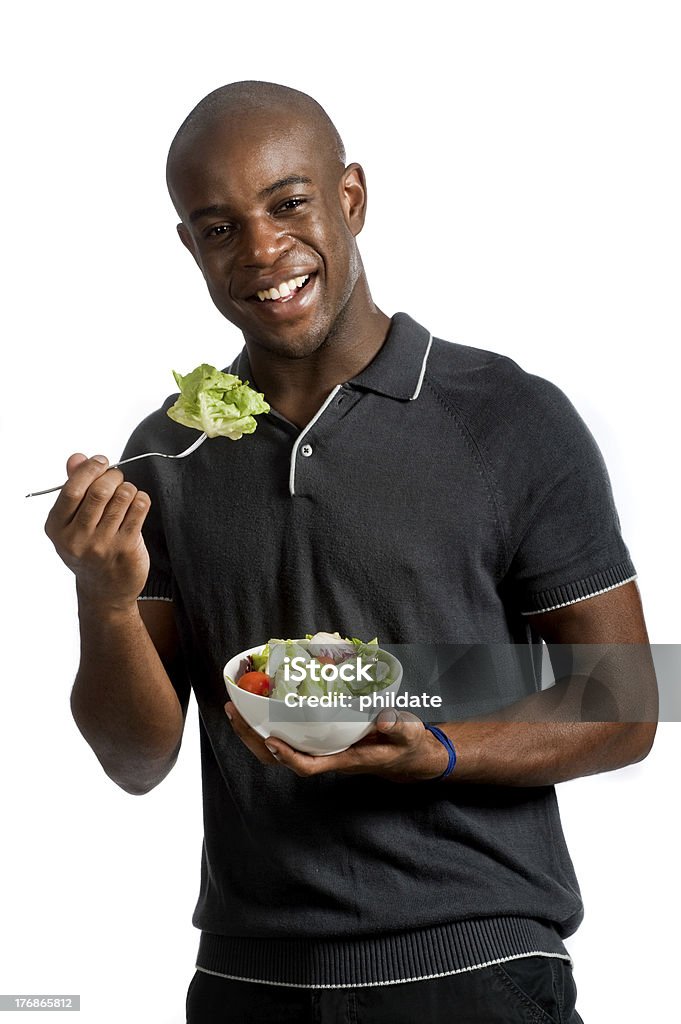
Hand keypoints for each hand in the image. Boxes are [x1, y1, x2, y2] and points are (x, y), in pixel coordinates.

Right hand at [44, 453, 150, 610]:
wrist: (106, 592)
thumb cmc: (89, 550)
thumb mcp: (72, 524)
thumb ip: (74, 488)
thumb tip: (76, 457)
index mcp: (57, 528)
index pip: (72, 489)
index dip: (90, 469)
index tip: (101, 461)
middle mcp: (77, 539)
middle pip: (99, 491)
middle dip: (112, 476)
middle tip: (117, 478)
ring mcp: (102, 545)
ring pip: (122, 497)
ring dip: (128, 488)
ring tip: (126, 493)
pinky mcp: (126, 548)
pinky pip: (139, 509)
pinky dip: (141, 499)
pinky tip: (137, 503)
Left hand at [224, 701, 449, 781]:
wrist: (406, 753)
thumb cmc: (405, 745)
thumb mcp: (408, 735)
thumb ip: (397, 728)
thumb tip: (382, 719)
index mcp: (343, 759)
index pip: (309, 766)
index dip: (287, 756)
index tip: (270, 740)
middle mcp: (325, 755)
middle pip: (280, 758)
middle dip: (253, 739)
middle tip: (234, 713)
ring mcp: (319, 747)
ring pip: (277, 748)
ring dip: (253, 731)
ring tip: (236, 708)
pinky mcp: (319, 738)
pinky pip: (287, 735)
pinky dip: (269, 722)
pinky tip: (260, 705)